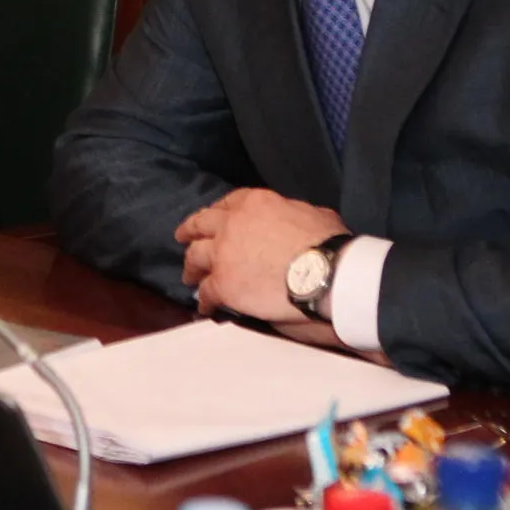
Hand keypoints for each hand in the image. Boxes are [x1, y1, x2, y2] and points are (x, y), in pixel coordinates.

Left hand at [175, 187, 348, 321]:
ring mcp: (223, 253)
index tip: (211, 220)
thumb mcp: (312, 214)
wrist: (324, 273)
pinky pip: (205, 292)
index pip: (226, 204)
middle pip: (200, 225)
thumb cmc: (327, 244)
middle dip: (190, 232)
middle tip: (183, 238)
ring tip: (189, 276)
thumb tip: (297, 218)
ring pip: (195, 257)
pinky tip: (205, 307)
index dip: (216, 213)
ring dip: (191, 267)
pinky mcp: (223, 283)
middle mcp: (231, 224)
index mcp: (253, 203)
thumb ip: (293, 212)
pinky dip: (204, 300)